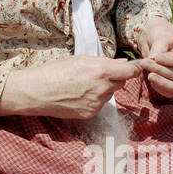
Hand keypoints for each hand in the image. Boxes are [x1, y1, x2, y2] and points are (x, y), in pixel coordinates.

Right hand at [0, 55, 138, 118]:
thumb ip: (104, 62)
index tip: (135, 68)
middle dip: (115, 78)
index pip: (131, 72)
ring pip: (109, 94)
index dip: (135, 69)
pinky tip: (78, 95)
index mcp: (102, 71)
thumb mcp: (80, 60)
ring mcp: (97, 103)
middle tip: (98, 74)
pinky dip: (93, 99)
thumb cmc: (56, 71)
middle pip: (121, 82)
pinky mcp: (90, 114)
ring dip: (103, 89)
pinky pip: (99, 104)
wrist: (37, 92)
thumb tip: (122, 64)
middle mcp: (103, 89)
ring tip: (82, 85)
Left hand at [138, 16, 172, 97]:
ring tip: (147, 73)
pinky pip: (169, 92)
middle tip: (144, 62)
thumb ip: (159, 47)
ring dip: (160, 81)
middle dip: (161, 70)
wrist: (152, 39)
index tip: (156, 57)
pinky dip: (159, 87)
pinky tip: (150, 77)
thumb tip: (154, 60)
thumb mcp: (160, 35)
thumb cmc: (160, 33)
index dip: (172, 61)